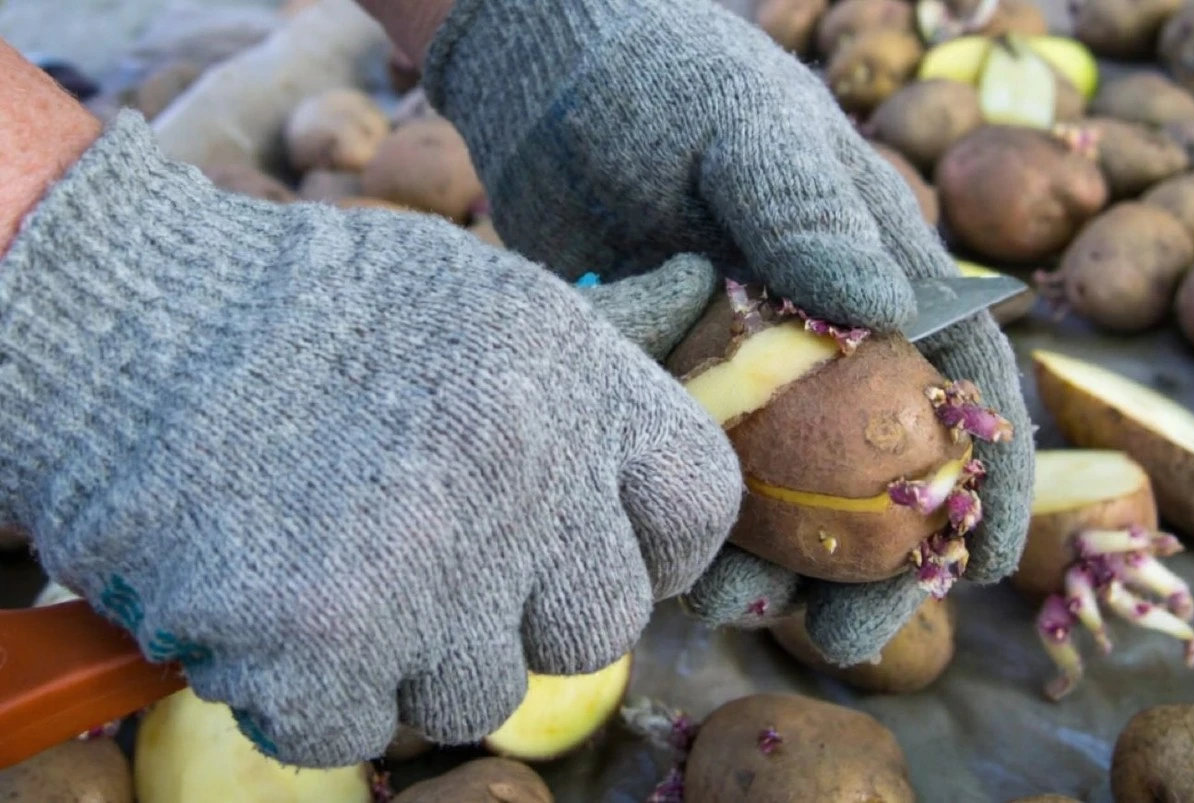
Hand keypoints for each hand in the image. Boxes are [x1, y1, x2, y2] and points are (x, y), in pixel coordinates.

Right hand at [0, 111, 739, 766]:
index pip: (696, 505)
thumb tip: (624, 511)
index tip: (581, 550)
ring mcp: (427, 560)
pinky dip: (309, 693)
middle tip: (436, 566)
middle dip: (522, 616)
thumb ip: (570, 406)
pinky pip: (356, 732)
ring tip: (332, 564)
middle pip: (597, 626)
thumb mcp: (475, 310)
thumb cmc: (304, 315)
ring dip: (407, 658)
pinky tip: (269, 604)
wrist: (122, 320)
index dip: (646, 546)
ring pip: (478, 695)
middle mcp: (524, 464)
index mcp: (572, 373)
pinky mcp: (322, 642)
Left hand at [421, 0, 1034, 661]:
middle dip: (869, 562)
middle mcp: (814, 337)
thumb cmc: (668, 81)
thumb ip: (809, 215)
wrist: (549, 80)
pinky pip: (688, 472)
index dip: (984, 476)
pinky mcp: (658, 386)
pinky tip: (674, 565)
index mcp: (870, 273)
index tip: (979, 564)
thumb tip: (886, 314)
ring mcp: (734, 370)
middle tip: (843, 639)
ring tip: (740, 606)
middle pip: (870, 467)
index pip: (959, 380)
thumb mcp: (747, 132)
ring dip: (771, 562)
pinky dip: (690, 524)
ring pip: (776, 490)